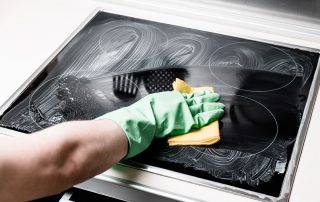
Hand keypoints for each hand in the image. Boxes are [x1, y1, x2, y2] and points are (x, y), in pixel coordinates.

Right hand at [96, 91, 223, 157]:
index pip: (189, 96)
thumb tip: (165, 103)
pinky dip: (211, 115)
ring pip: (203, 108)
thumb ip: (164, 102)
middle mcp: (181, 103)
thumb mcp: (154, 101)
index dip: (198, 95)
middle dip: (208, 99)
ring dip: (212, 106)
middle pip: (198, 100)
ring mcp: (185, 112)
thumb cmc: (144, 112)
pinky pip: (202, 118)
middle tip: (216, 97)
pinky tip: (217, 114)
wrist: (143, 120)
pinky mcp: (187, 122)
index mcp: (173, 98)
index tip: (204, 93)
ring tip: (220, 106)